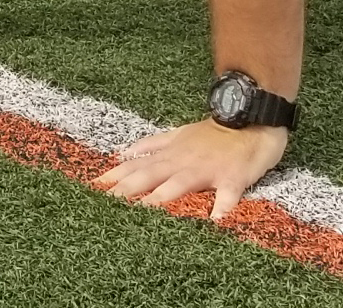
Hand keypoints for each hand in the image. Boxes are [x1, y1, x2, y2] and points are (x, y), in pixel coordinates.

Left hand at [90, 117, 289, 219]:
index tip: (93, 189)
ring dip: (164, 198)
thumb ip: (152, 145)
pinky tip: (215, 221)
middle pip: (150, 176)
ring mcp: (207, 170)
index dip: (114, 177)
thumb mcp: (178, 134)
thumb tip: (124, 152)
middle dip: (127, 191)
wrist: (250, 120)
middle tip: (108, 205)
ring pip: (181, 184)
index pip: (136, 167)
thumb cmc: (213, 133)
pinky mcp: (233, 178)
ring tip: (147, 212)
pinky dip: (222, 206)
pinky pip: (227, 195)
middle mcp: (183, 162)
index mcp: (170, 155)